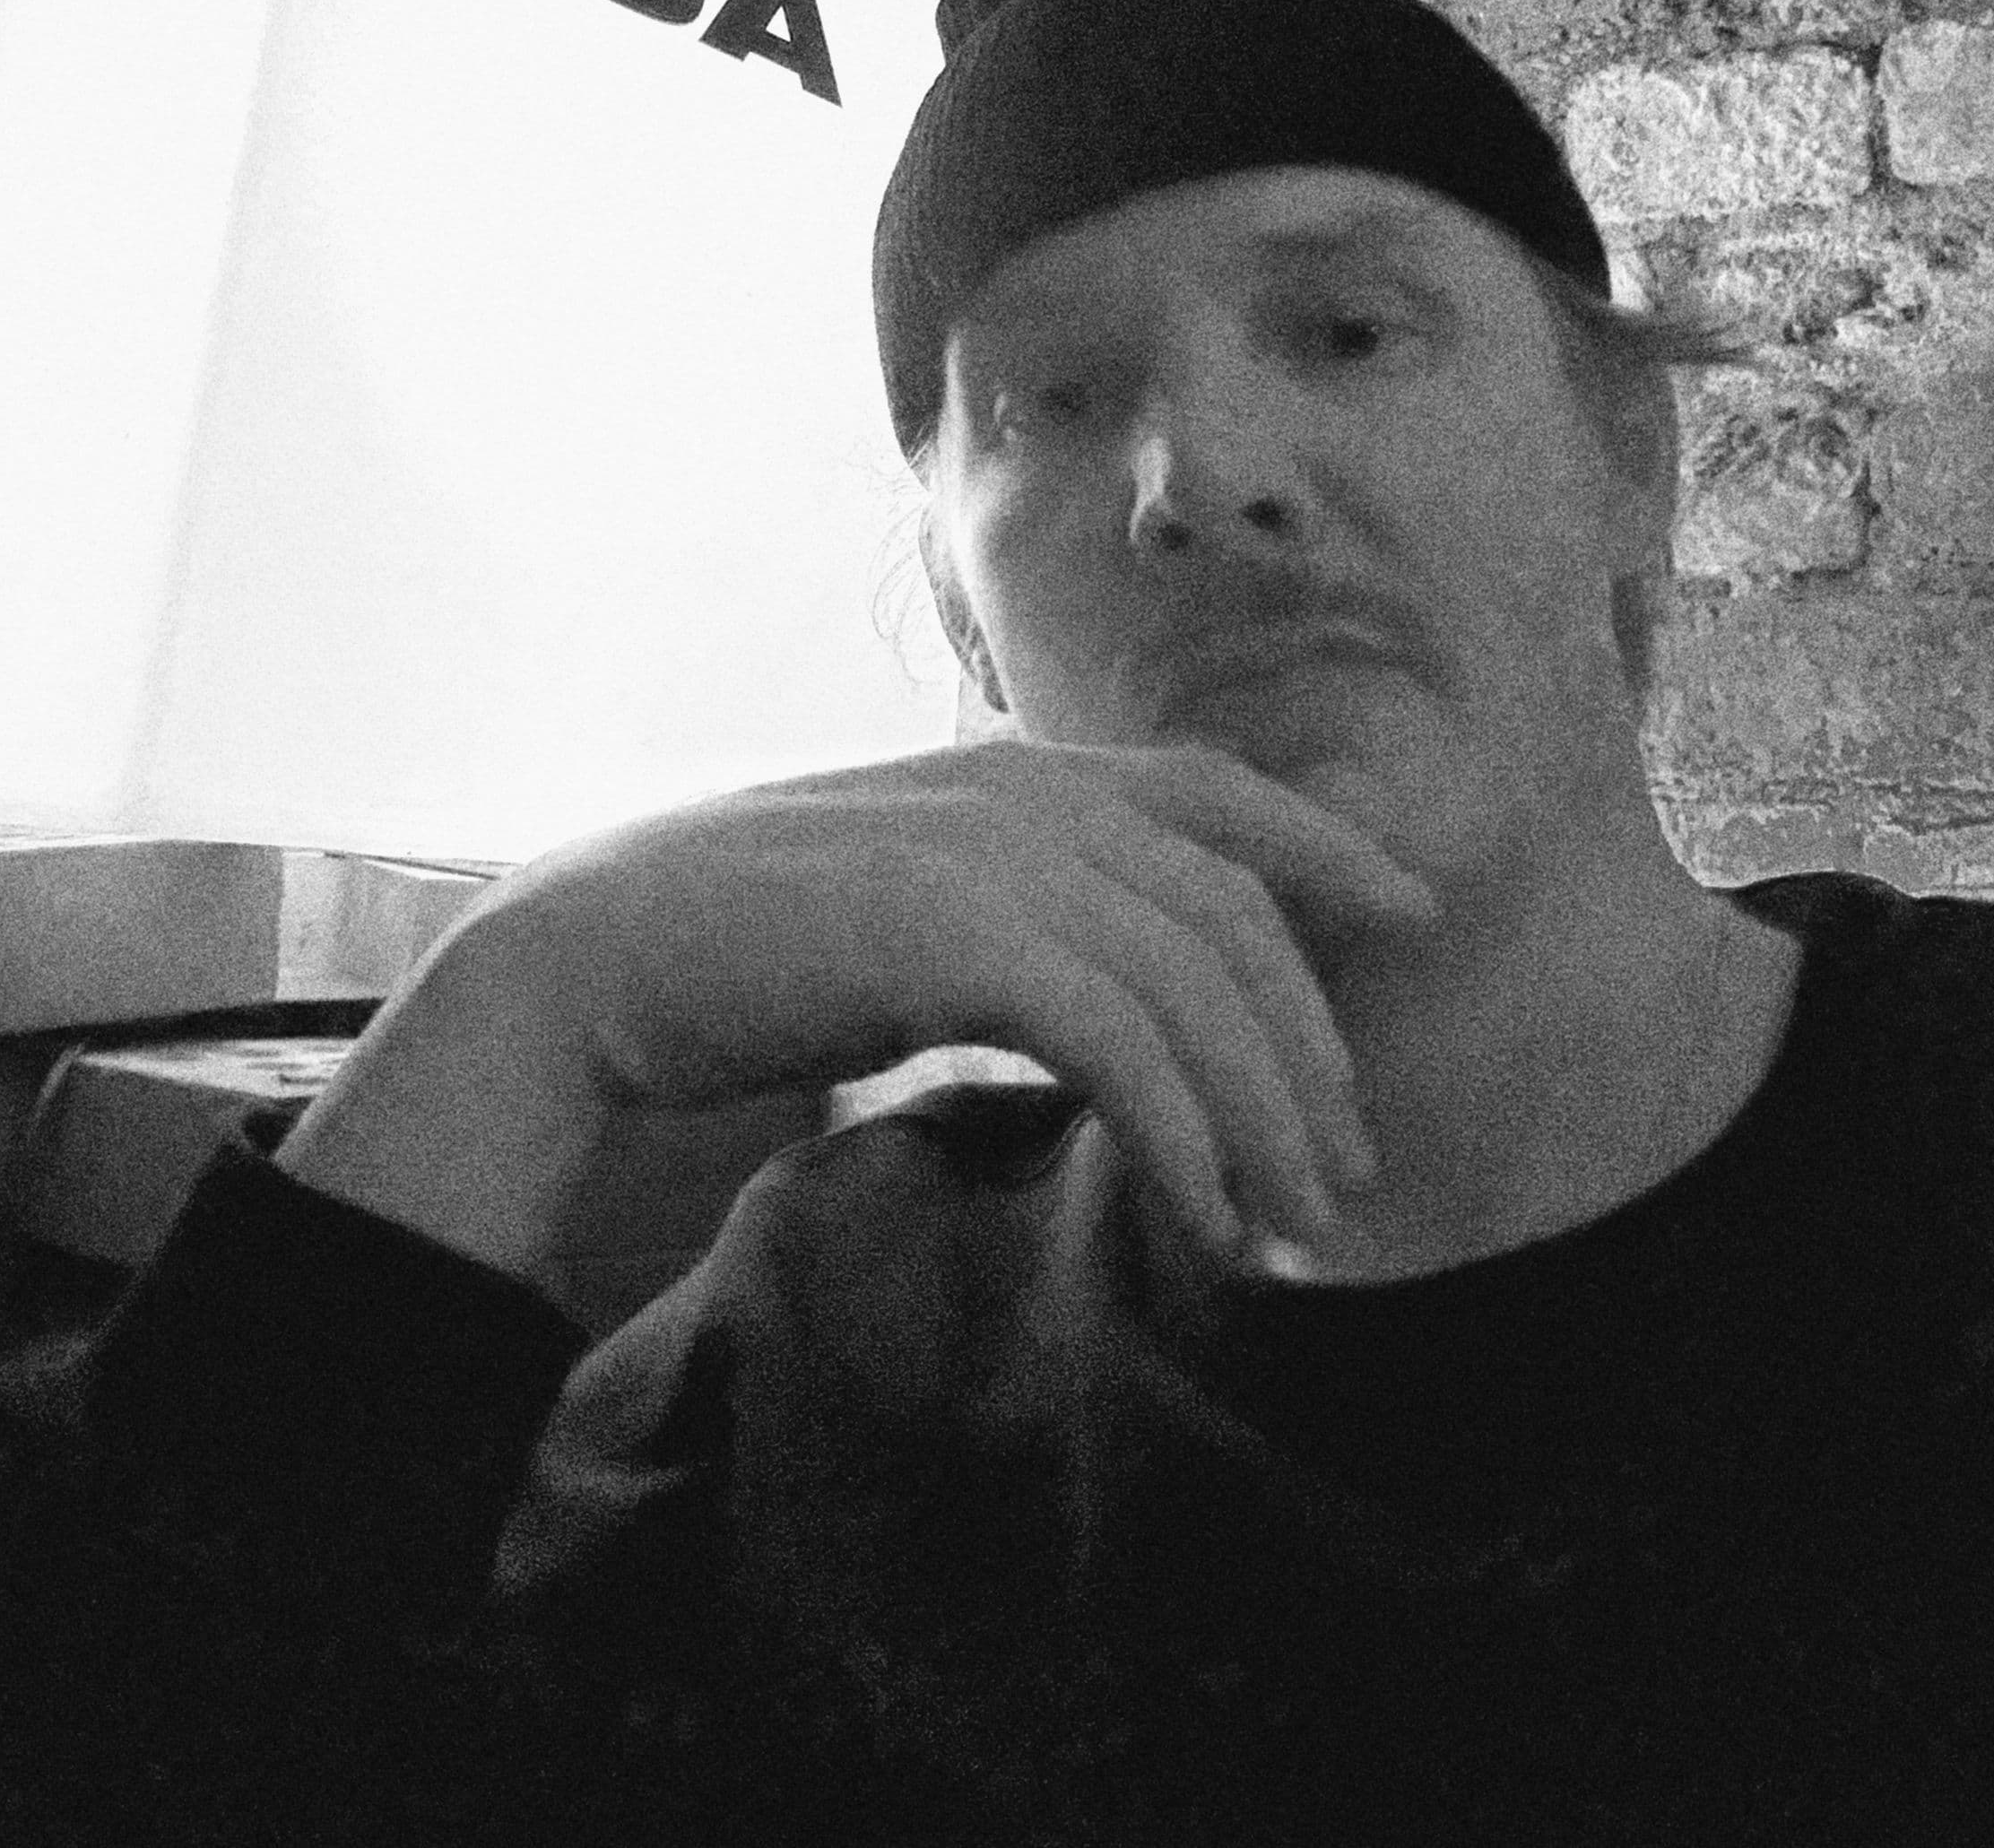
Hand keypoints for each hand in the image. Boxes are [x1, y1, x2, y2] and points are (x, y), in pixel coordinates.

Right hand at [275, 739, 1439, 1307]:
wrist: (587, 959)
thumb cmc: (739, 951)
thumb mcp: (905, 905)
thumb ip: (1010, 917)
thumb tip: (1108, 1005)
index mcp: (1013, 770)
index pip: (1211, 794)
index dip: (1323, 845)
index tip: (1406, 912)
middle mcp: (1022, 791)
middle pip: (1229, 911)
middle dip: (1303, 1045)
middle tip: (1343, 1168)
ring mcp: (988, 852)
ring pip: (1193, 983)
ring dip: (1260, 1114)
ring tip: (1292, 1223)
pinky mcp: (952, 933)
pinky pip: (1121, 1040)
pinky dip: (1180, 1135)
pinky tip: (1202, 1212)